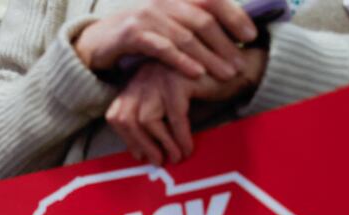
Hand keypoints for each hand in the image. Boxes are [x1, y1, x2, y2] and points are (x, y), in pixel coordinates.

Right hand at [75, 0, 256, 80]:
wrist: (97, 41)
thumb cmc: (139, 37)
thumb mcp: (167, 25)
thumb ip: (191, 26)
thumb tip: (228, 37)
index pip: (212, 0)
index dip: (235, 16)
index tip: (251, 36)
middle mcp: (164, 1)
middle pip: (203, 21)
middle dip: (225, 44)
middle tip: (239, 65)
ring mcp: (147, 15)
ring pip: (186, 36)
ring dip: (209, 57)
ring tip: (225, 74)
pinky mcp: (132, 33)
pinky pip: (162, 47)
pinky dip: (181, 60)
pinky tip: (196, 73)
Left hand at [106, 48, 266, 164]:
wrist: (239, 69)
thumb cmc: (206, 93)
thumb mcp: (175, 110)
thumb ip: (160, 125)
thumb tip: (146, 154)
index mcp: (139, 81)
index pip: (116, 112)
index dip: (127, 138)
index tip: (139, 155)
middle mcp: (144, 76)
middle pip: (125, 117)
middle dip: (140, 145)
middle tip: (157, 162)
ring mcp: (159, 76)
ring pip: (146, 120)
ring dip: (161, 145)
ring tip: (176, 158)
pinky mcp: (177, 80)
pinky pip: (173, 118)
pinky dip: (180, 138)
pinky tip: (188, 149)